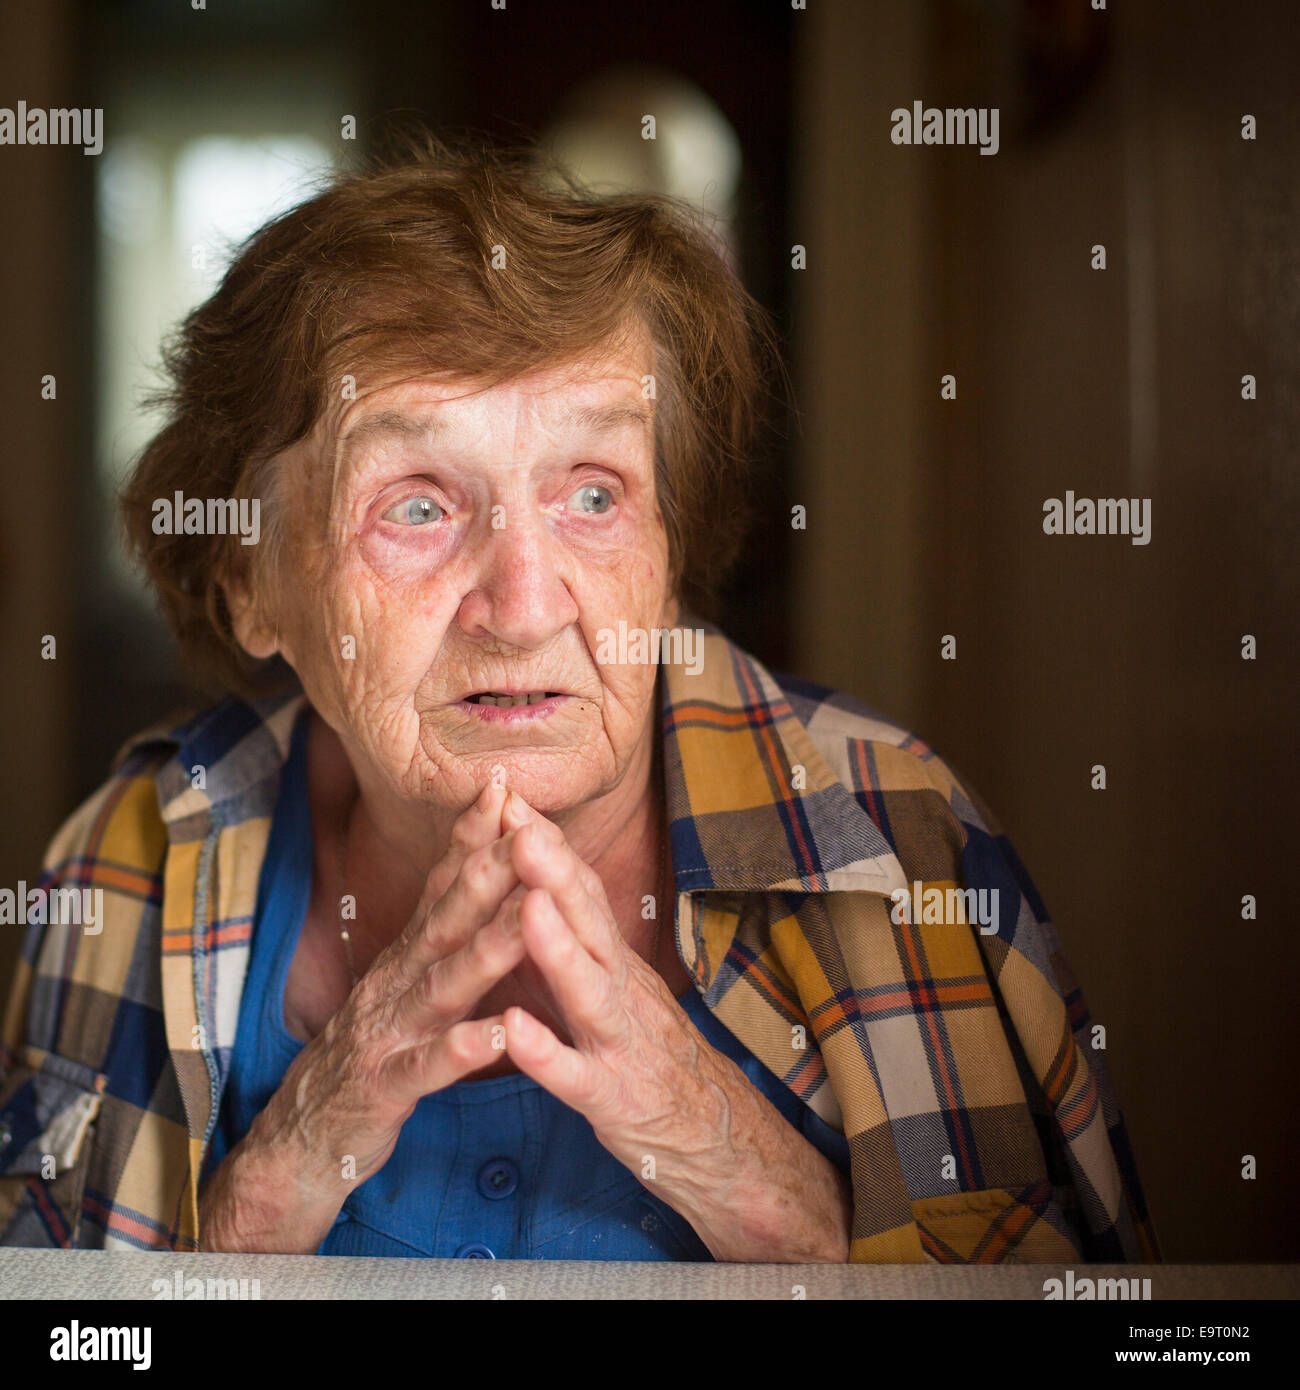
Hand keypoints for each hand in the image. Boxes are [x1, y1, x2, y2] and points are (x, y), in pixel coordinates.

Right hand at [200, 782, 528, 1251]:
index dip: (471, 837)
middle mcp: (395, 982)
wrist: (299, 1142)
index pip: (441, 886)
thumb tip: (475, 874)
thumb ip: (437, 938)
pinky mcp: (384, 1088)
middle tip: (528, 828)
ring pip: (443, 984)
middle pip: (445, 920)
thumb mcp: (400, 987)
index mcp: (405, 958)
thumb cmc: (368, 1055)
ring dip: (487, 948)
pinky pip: (427, 1068)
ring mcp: (387, 1033)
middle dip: (488, 871)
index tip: (505, 786)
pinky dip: (462, 1050)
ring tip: (528, 914)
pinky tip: (500, 1034)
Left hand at [496, 793, 852, 1262]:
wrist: (712, 1136)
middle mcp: (623, 988)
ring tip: (526, 905)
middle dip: (554, 871)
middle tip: (519, 822)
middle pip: (590, 922)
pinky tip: (514, 1030)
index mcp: (613, 959)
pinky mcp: (614, 1099)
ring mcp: (622, 1041)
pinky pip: (577, 1076)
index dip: (548, 843)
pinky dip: (546, 1053)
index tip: (508, 795)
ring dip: (557, 946)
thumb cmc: (643, 1053)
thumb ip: (566, 942)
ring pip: (590, 989)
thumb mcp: (605, 988)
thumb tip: (519, 880)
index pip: (581, 891)